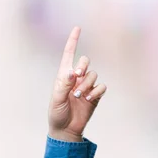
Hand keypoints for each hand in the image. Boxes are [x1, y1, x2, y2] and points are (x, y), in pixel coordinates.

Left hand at [48, 27, 105, 141]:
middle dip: (83, 65)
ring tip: (79, 96)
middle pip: (85, 61)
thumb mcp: (57, 99)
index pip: (69, 54)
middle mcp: (76, 78)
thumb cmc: (57, 113)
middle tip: (77, 75)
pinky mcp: (95, 95)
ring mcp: (86, 86)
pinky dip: (96, 91)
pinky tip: (89, 98)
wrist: (65, 129)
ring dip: (87, 84)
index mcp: (63, 76)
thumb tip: (72, 72)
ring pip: (93, 74)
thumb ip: (64, 84)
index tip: (77, 28)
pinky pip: (101, 86)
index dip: (73, 41)